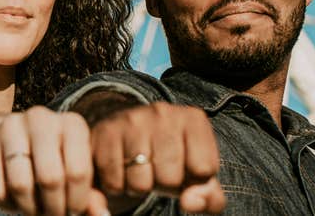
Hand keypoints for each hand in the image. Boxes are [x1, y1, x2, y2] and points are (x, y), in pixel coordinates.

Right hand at [0, 106, 108, 215]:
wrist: (3, 142)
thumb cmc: (49, 162)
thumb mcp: (72, 173)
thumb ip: (89, 194)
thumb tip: (101, 214)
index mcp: (72, 123)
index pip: (78, 171)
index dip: (76, 202)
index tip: (72, 212)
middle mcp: (42, 118)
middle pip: (50, 178)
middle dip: (53, 208)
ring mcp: (10, 125)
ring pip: (20, 184)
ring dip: (28, 208)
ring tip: (33, 209)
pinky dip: (6, 204)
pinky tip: (13, 200)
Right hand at [91, 102, 224, 213]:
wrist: (125, 135)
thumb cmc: (169, 159)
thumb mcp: (196, 176)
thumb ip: (208, 196)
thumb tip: (191, 203)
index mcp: (192, 119)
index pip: (204, 169)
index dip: (193, 180)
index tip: (184, 168)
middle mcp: (163, 112)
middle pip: (171, 178)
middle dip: (163, 185)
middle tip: (156, 171)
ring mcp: (132, 120)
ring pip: (140, 183)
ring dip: (138, 187)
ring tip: (137, 170)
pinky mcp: (105, 132)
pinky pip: (114, 181)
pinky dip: (117, 186)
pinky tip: (120, 169)